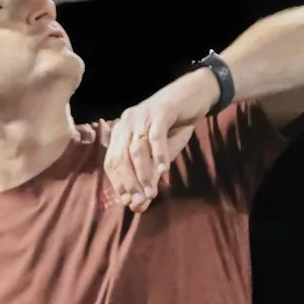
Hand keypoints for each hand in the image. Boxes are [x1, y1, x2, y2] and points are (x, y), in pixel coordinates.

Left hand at [102, 71, 209, 212]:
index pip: (111, 162)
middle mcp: (126, 122)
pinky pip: (156, 136)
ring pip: (137, 149)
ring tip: (151, 192)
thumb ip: (149, 178)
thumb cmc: (173, 128)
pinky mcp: (160, 111)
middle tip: (140, 201)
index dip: (118, 184)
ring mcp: (142, 116)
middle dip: (129, 182)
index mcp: (121, 132)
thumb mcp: (159, 155)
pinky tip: (164, 169)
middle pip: (120, 157)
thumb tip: (139, 207)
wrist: (192, 96)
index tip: (128, 202)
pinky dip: (159, 154)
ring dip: (144, 173)